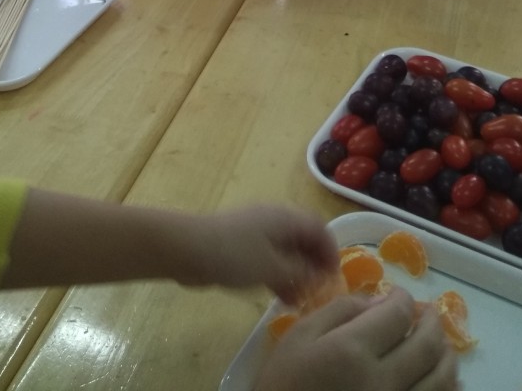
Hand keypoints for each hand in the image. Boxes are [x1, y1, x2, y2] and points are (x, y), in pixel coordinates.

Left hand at [181, 206, 339, 301]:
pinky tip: (279, 299)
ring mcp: (258, 233)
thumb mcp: (273, 266)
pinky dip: (278, 275)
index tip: (334, 279)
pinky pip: (269, 259)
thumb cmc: (234, 255)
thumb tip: (319, 275)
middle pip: (304, 240)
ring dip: (296, 274)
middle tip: (318, 293)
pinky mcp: (242, 247)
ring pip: (286, 252)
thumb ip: (300, 271)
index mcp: (287, 219)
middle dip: (313, 266)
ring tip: (300, 301)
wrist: (187, 248)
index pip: (320, 230)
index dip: (331, 253)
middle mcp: (276, 221)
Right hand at [255, 287, 458, 390]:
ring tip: (440, 343)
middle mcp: (383, 381)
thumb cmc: (285, 384)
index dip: (403, 298)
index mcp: (353, 351)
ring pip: (442, 378)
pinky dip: (447, 387)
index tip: (398, 296)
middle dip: (432, 321)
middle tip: (428, 313)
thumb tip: (379, 301)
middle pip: (428, 344)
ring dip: (447, 354)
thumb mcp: (299, 338)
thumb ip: (340, 311)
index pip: (398, 313)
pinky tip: (442, 378)